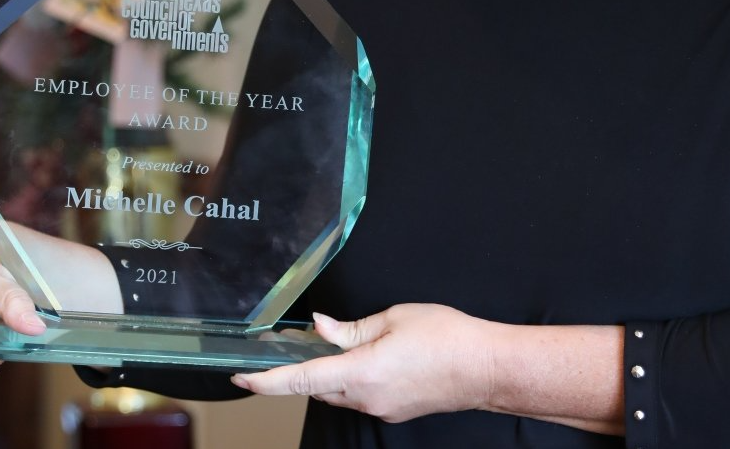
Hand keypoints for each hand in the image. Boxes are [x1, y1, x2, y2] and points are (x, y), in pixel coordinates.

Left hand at [232, 304, 494, 422]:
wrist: (486, 368)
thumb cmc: (447, 337)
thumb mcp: (394, 318)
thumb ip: (351, 328)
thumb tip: (320, 328)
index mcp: (362, 372)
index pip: (302, 380)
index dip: (267, 380)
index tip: (243, 377)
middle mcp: (367, 398)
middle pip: (318, 387)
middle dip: (304, 368)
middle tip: (297, 345)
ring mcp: (381, 409)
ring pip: (340, 392)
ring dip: (332, 373)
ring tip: (342, 345)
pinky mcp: (395, 411)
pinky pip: (361, 395)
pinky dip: (354, 378)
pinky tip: (370, 357)